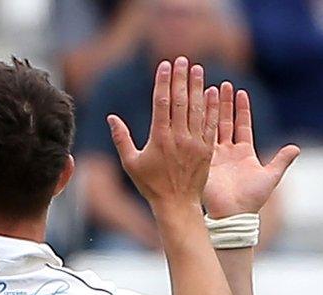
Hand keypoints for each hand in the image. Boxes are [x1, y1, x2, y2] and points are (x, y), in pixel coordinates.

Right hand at [109, 58, 219, 215]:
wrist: (177, 205)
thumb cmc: (151, 185)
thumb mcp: (131, 163)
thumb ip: (121, 138)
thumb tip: (111, 118)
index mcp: (159, 138)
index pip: (162, 102)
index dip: (164, 81)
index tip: (165, 65)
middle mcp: (178, 137)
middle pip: (181, 101)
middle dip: (182, 78)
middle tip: (183, 60)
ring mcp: (194, 143)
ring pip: (197, 109)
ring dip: (197, 87)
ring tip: (197, 69)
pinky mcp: (206, 149)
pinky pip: (210, 124)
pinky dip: (211, 107)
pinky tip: (211, 92)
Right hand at [203, 84, 298, 217]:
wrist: (233, 213)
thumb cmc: (252, 198)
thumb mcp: (271, 176)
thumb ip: (282, 160)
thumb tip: (296, 147)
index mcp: (244, 153)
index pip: (243, 126)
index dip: (242, 110)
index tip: (241, 92)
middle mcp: (229, 153)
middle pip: (226, 122)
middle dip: (225, 104)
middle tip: (223, 84)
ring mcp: (215, 156)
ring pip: (212, 127)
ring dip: (211, 109)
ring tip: (209, 90)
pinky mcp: (204, 161)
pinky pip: (202, 138)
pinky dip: (201, 123)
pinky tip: (198, 109)